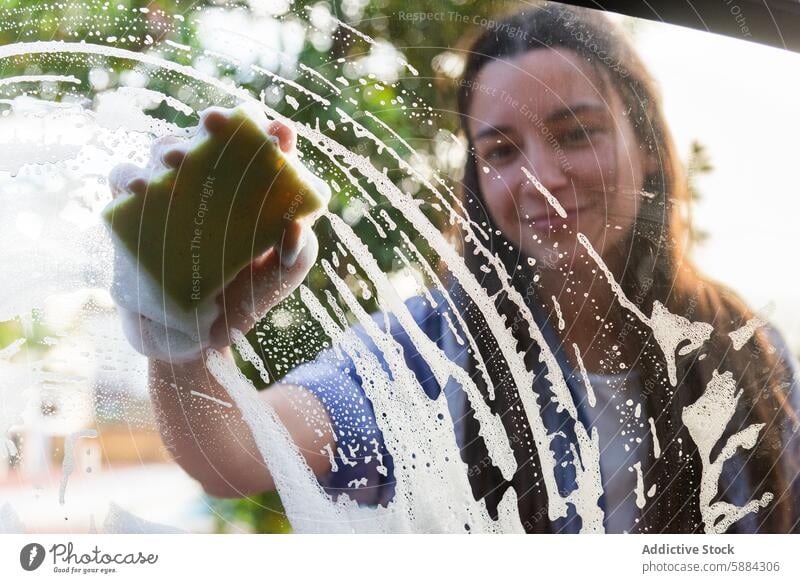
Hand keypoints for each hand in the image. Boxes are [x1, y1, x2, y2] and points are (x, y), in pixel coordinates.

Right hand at [108, 107, 319, 360]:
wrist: (193, 338)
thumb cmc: (245, 298)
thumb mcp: (282, 276)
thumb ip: (299, 252)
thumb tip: (297, 227)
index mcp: (253, 191)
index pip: (263, 150)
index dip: (270, 133)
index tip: (278, 132)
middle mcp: (211, 183)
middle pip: (210, 137)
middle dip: (214, 124)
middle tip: (214, 122)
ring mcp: (171, 193)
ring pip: (164, 150)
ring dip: (169, 147)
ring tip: (175, 160)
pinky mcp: (135, 212)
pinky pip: (123, 182)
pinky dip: (129, 179)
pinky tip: (139, 188)